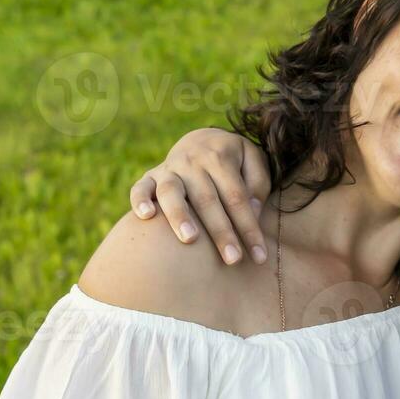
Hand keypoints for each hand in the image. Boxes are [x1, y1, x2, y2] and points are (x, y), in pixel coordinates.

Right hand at [128, 128, 271, 265]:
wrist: (200, 140)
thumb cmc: (233, 159)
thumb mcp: (252, 160)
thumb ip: (257, 183)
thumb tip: (253, 211)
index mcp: (220, 157)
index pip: (237, 197)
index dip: (249, 227)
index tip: (259, 256)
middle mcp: (192, 161)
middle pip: (207, 199)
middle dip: (221, 231)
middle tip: (233, 259)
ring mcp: (169, 169)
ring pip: (172, 192)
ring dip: (179, 215)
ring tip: (190, 240)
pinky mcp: (149, 176)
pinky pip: (140, 188)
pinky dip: (140, 201)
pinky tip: (146, 216)